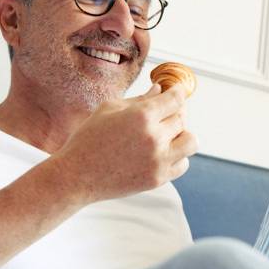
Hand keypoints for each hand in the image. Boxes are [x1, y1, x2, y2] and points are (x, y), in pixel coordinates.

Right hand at [51, 83, 197, 204]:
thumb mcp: (109, 110)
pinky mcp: (158, 178)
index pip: (176, 98)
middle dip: (175, 112)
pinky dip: (177, 156)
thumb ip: (139, 99)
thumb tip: (160, 89)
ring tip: (168, 134)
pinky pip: (183, 164)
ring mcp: (158, 160)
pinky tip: (162, 152)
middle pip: (182, 118)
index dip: (179, 92)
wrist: (77, 176)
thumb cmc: (88, 139)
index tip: (178, 91)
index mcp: (141, 116)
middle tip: (165, 112)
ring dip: (183, 135)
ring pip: (191, 141)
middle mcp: (154, 137)